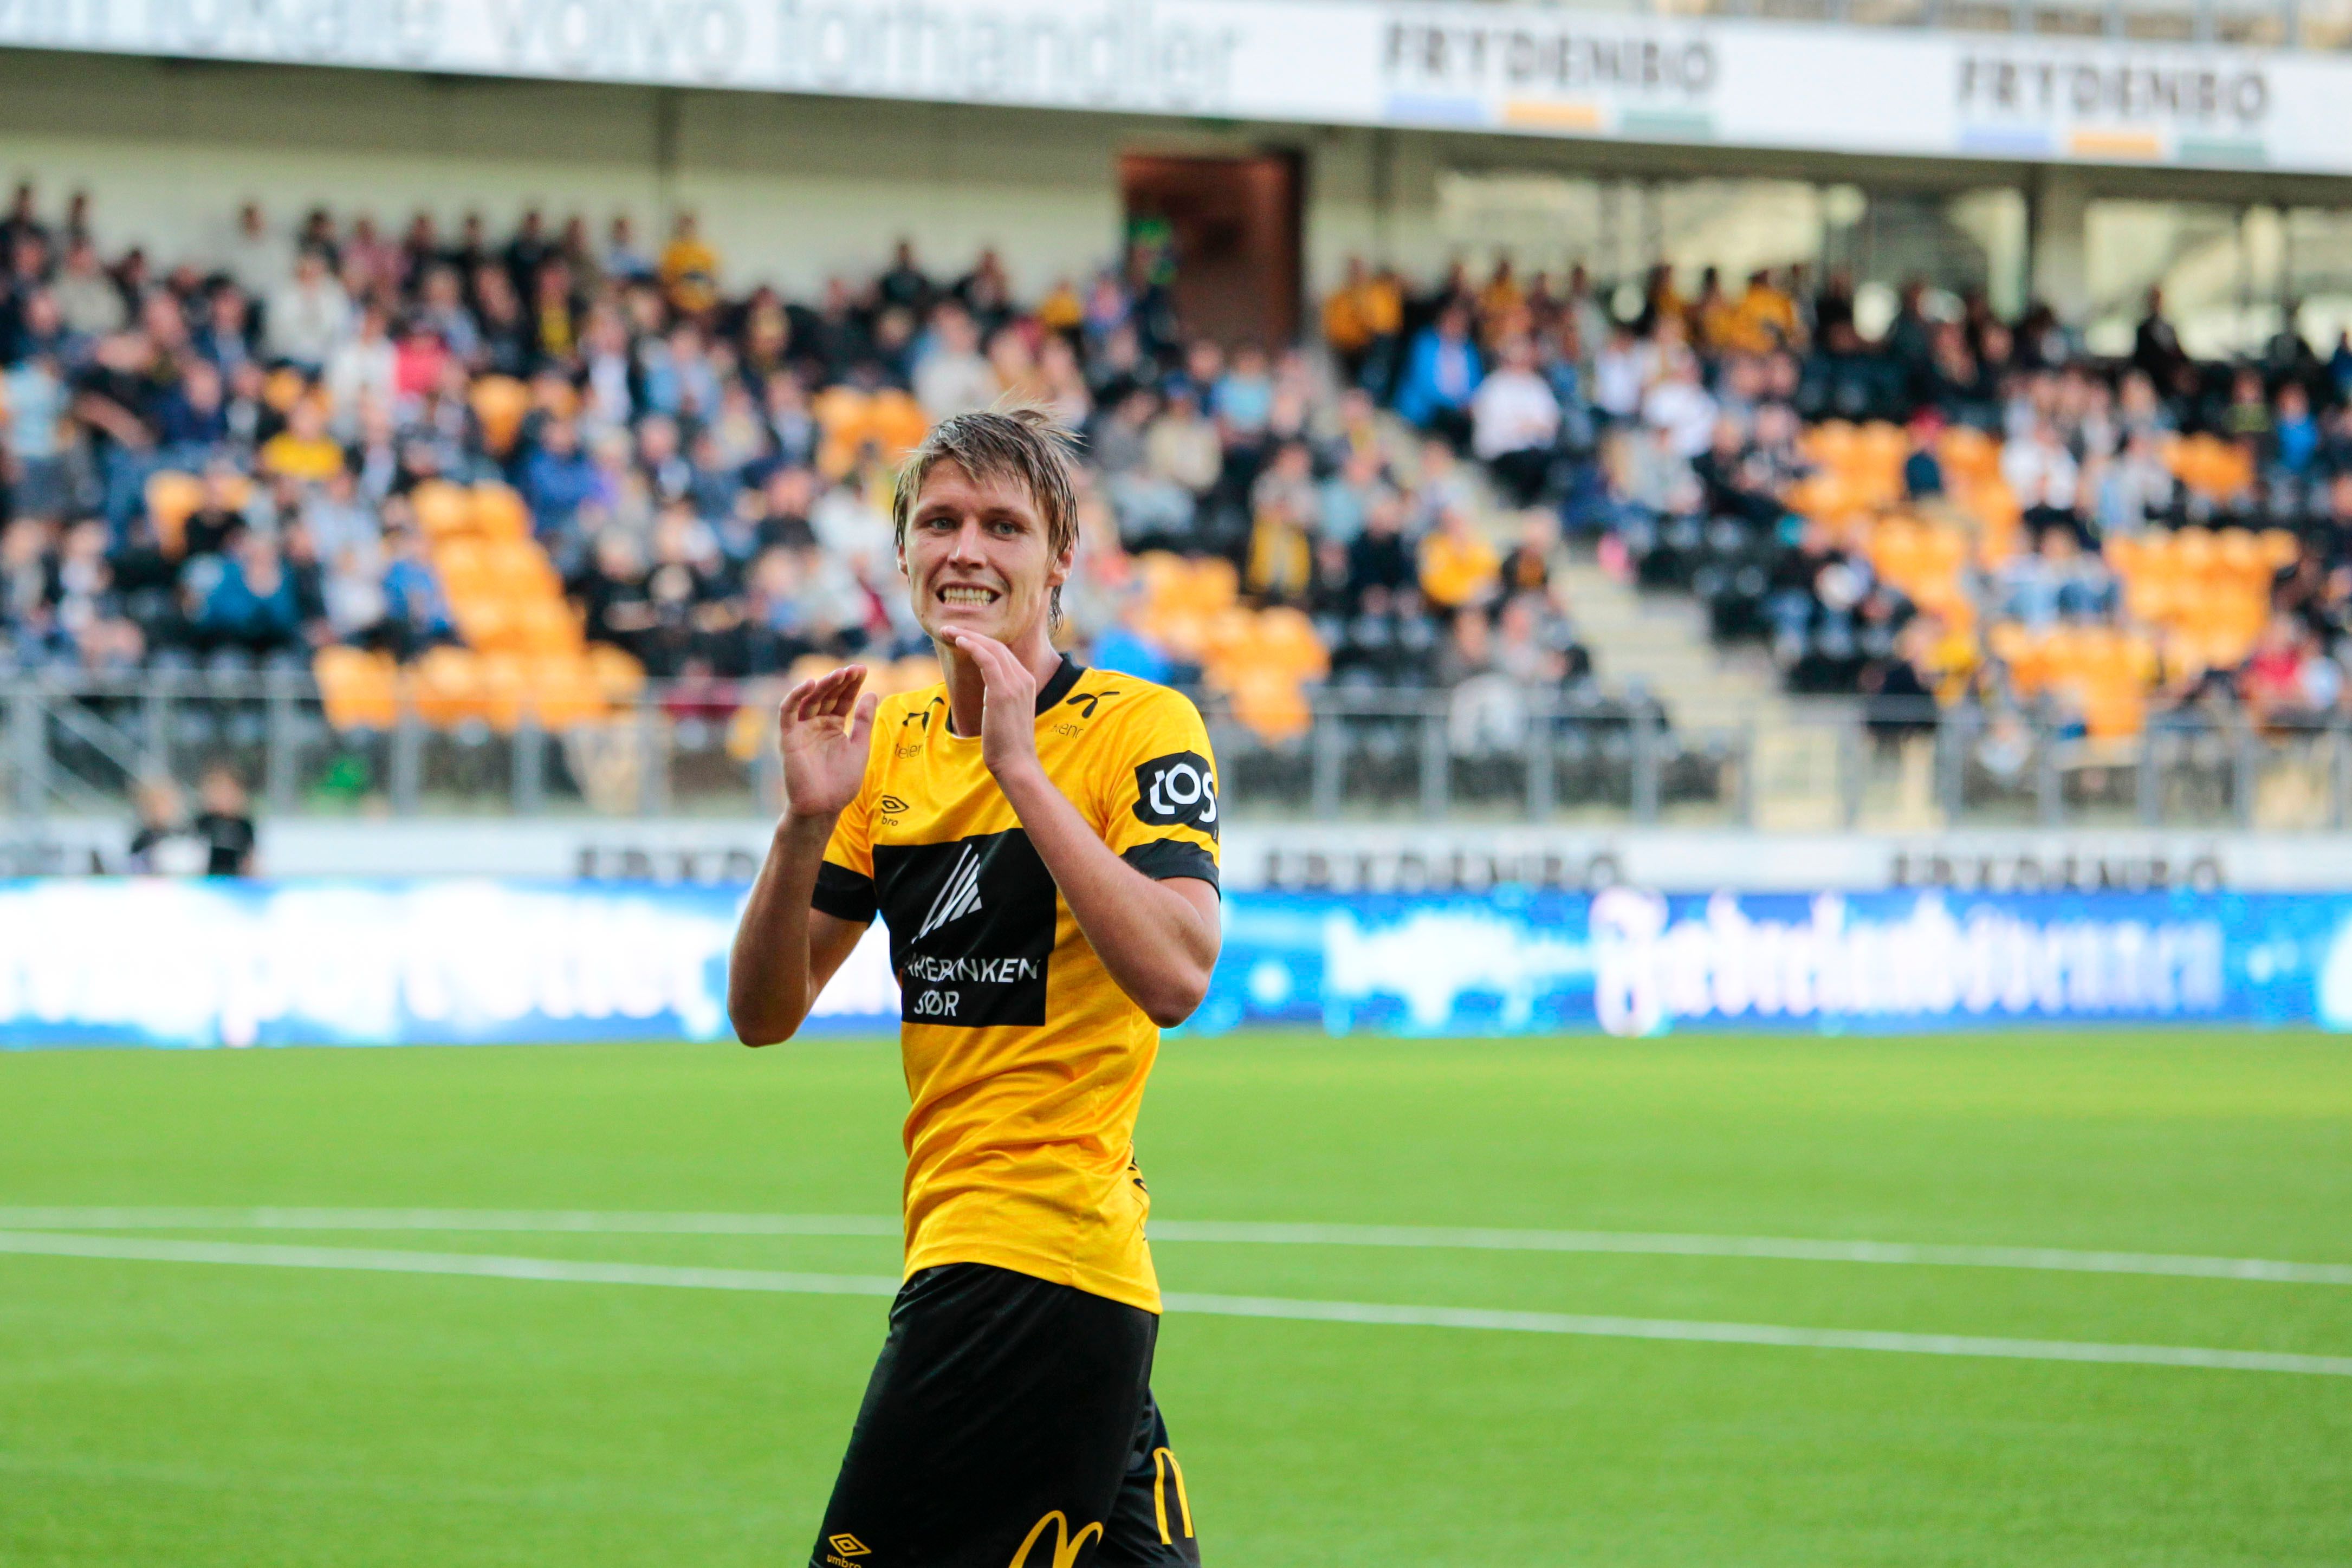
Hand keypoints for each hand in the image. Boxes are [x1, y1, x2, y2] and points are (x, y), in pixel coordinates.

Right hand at [776, 664, 874, 822]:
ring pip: (810, 700)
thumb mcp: (860, 747)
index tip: (862, 669)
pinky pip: (788, 712)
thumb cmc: (842, 782)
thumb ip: (864, 721)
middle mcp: (817, 725)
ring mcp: (802, 730)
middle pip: (827, 696)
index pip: (843, 699)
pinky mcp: (789, 737)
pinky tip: (810, 684)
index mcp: (834, 727)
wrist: (823, 806)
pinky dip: (796, 696)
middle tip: (853, 669)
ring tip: (838, 674)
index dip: (851, 685)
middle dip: (839, 681)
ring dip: (823, 685)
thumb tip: (873, 693)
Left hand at [945, 630, 1040, 782]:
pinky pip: (987, 659)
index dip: (981, 641)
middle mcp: (1024, 678)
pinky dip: (973, 646)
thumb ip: (1000, 698)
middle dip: (972, 634)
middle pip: (997, 645)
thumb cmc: (1007, 745)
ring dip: (968, 636)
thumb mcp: (1005, 714)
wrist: (1016, 764)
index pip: (1003, 653)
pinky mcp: (1003, 691)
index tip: (960, 637)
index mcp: (1026, 682)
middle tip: (949, 629)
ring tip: (948, 631)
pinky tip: (959, 641)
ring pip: (991, 648)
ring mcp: (1016, 684)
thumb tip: (987, 694)